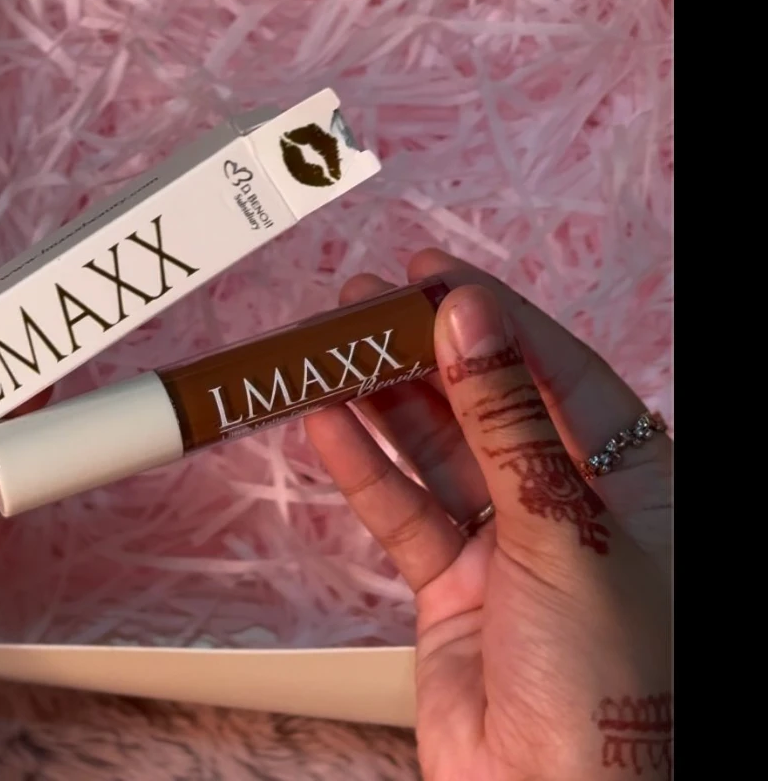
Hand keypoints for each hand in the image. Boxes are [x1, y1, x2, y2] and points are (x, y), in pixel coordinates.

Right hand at [305, 249, 672, 780]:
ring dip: (384, 400)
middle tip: (365, 303)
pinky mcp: (455, 588)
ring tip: (331, 349)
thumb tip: (474, 320)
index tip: (435, 275)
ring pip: (437, 452)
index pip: (558, 372)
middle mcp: (572, 507)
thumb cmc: (610, 685)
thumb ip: (507, 420)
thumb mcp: (563, 530)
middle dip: (426, 352)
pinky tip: (327, 423)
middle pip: (488, 404)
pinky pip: (403, 511)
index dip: (496, 317)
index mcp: (634, 482)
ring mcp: (509, 547)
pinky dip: (363, 468)